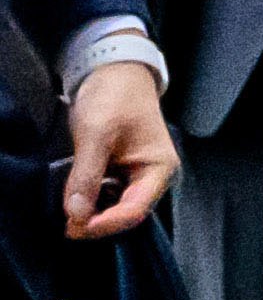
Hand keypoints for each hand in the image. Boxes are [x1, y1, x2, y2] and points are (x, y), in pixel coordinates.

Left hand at [60, 63, 168, 239]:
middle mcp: (155, 176)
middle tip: (66, 226)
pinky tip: (77, 200)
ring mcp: (140, 175)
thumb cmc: (114, 98)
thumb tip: (76, 214)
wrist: (116, 72)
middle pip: (128, 214)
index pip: (135, 210)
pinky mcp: (126, 172)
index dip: (104, 224)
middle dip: (98, 223)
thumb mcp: (96, 134)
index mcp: (160, 168)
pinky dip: (94, 202)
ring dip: (94, 214)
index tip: (73, 227)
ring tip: (69, 215)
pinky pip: (111, 196)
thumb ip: (87, 175)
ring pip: (118, 208)